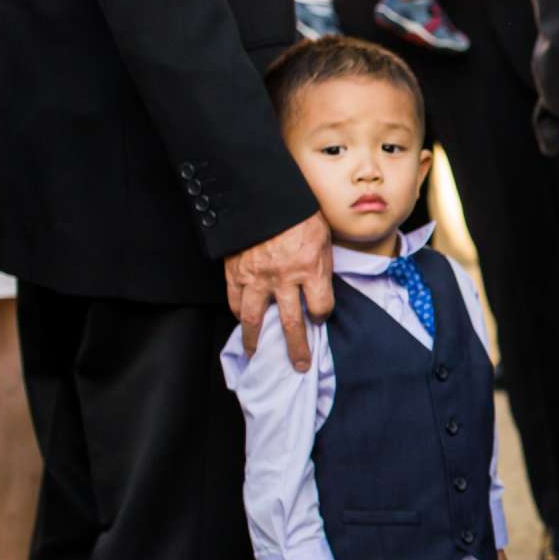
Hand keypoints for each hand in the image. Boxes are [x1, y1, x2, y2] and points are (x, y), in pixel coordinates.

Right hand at [225, 212, 334, 372]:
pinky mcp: (235, 271)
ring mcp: (257, 276)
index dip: (322, 314)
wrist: (262, 194)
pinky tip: (242, 322)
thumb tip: (320, 288)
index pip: (321, 307)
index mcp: (311, 267)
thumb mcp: (322, 236)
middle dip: (297, 348)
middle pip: (292, 323)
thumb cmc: (297, 213)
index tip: (320, 315)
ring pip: (256, 319)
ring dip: (257, 340)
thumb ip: (321, 265)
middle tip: (299, 365)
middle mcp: (284, 277)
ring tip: (257, 354)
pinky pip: (236, 300)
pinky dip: (239, 314)